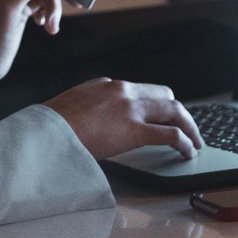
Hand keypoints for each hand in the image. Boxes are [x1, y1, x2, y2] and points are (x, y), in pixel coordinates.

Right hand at [44, 78, 203, 159]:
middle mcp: (122, 91)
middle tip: (185, 127)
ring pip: (174, 110)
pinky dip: (184, 142)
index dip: (155, 104)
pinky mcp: (134, 130)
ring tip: (194, 141)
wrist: (43, 133)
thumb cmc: (50, 126)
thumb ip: (89, 109)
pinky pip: (170, 134)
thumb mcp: (71, 107)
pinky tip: (187, 152)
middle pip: (164, 94)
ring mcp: (130, 108)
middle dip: (178, 111)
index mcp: (106, 85)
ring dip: (188, 126)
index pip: (141, 90)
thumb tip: (93, 123)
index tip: (160, 116)